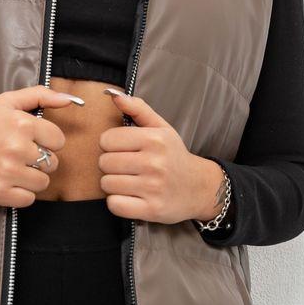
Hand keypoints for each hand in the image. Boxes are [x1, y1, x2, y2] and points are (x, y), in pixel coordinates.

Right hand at [0, 85, 80, 207]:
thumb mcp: (6, 101)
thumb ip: (40, 96)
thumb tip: (70, 100)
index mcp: (22, 123)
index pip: (58, 140)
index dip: (47, 141)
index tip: (33, 141)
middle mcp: (17, 147)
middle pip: (52, 163)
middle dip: (40, 161)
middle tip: (20, 156)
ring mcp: (7, 171)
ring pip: (42, 183)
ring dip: (32, 179)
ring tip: (14, 170)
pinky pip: (28, 199)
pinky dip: (21, 194)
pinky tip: (9, 182)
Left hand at [98, 88, 225, 224]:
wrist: (199, 187)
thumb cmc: (174, 156)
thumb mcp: (161, 128)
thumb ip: (138, 109)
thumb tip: (114, 95)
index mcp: (154, 139)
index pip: (106, 140)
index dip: (110, 145)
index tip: (122, 149)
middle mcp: (154, 163)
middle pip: (104, 162)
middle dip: (111, 165)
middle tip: (126, 167)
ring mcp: (153, 188)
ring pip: (107, 184)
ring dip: (113, 184)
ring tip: (129, 181)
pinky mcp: (151, 209)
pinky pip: (115, 205)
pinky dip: (118, 202)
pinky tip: (130, 197)